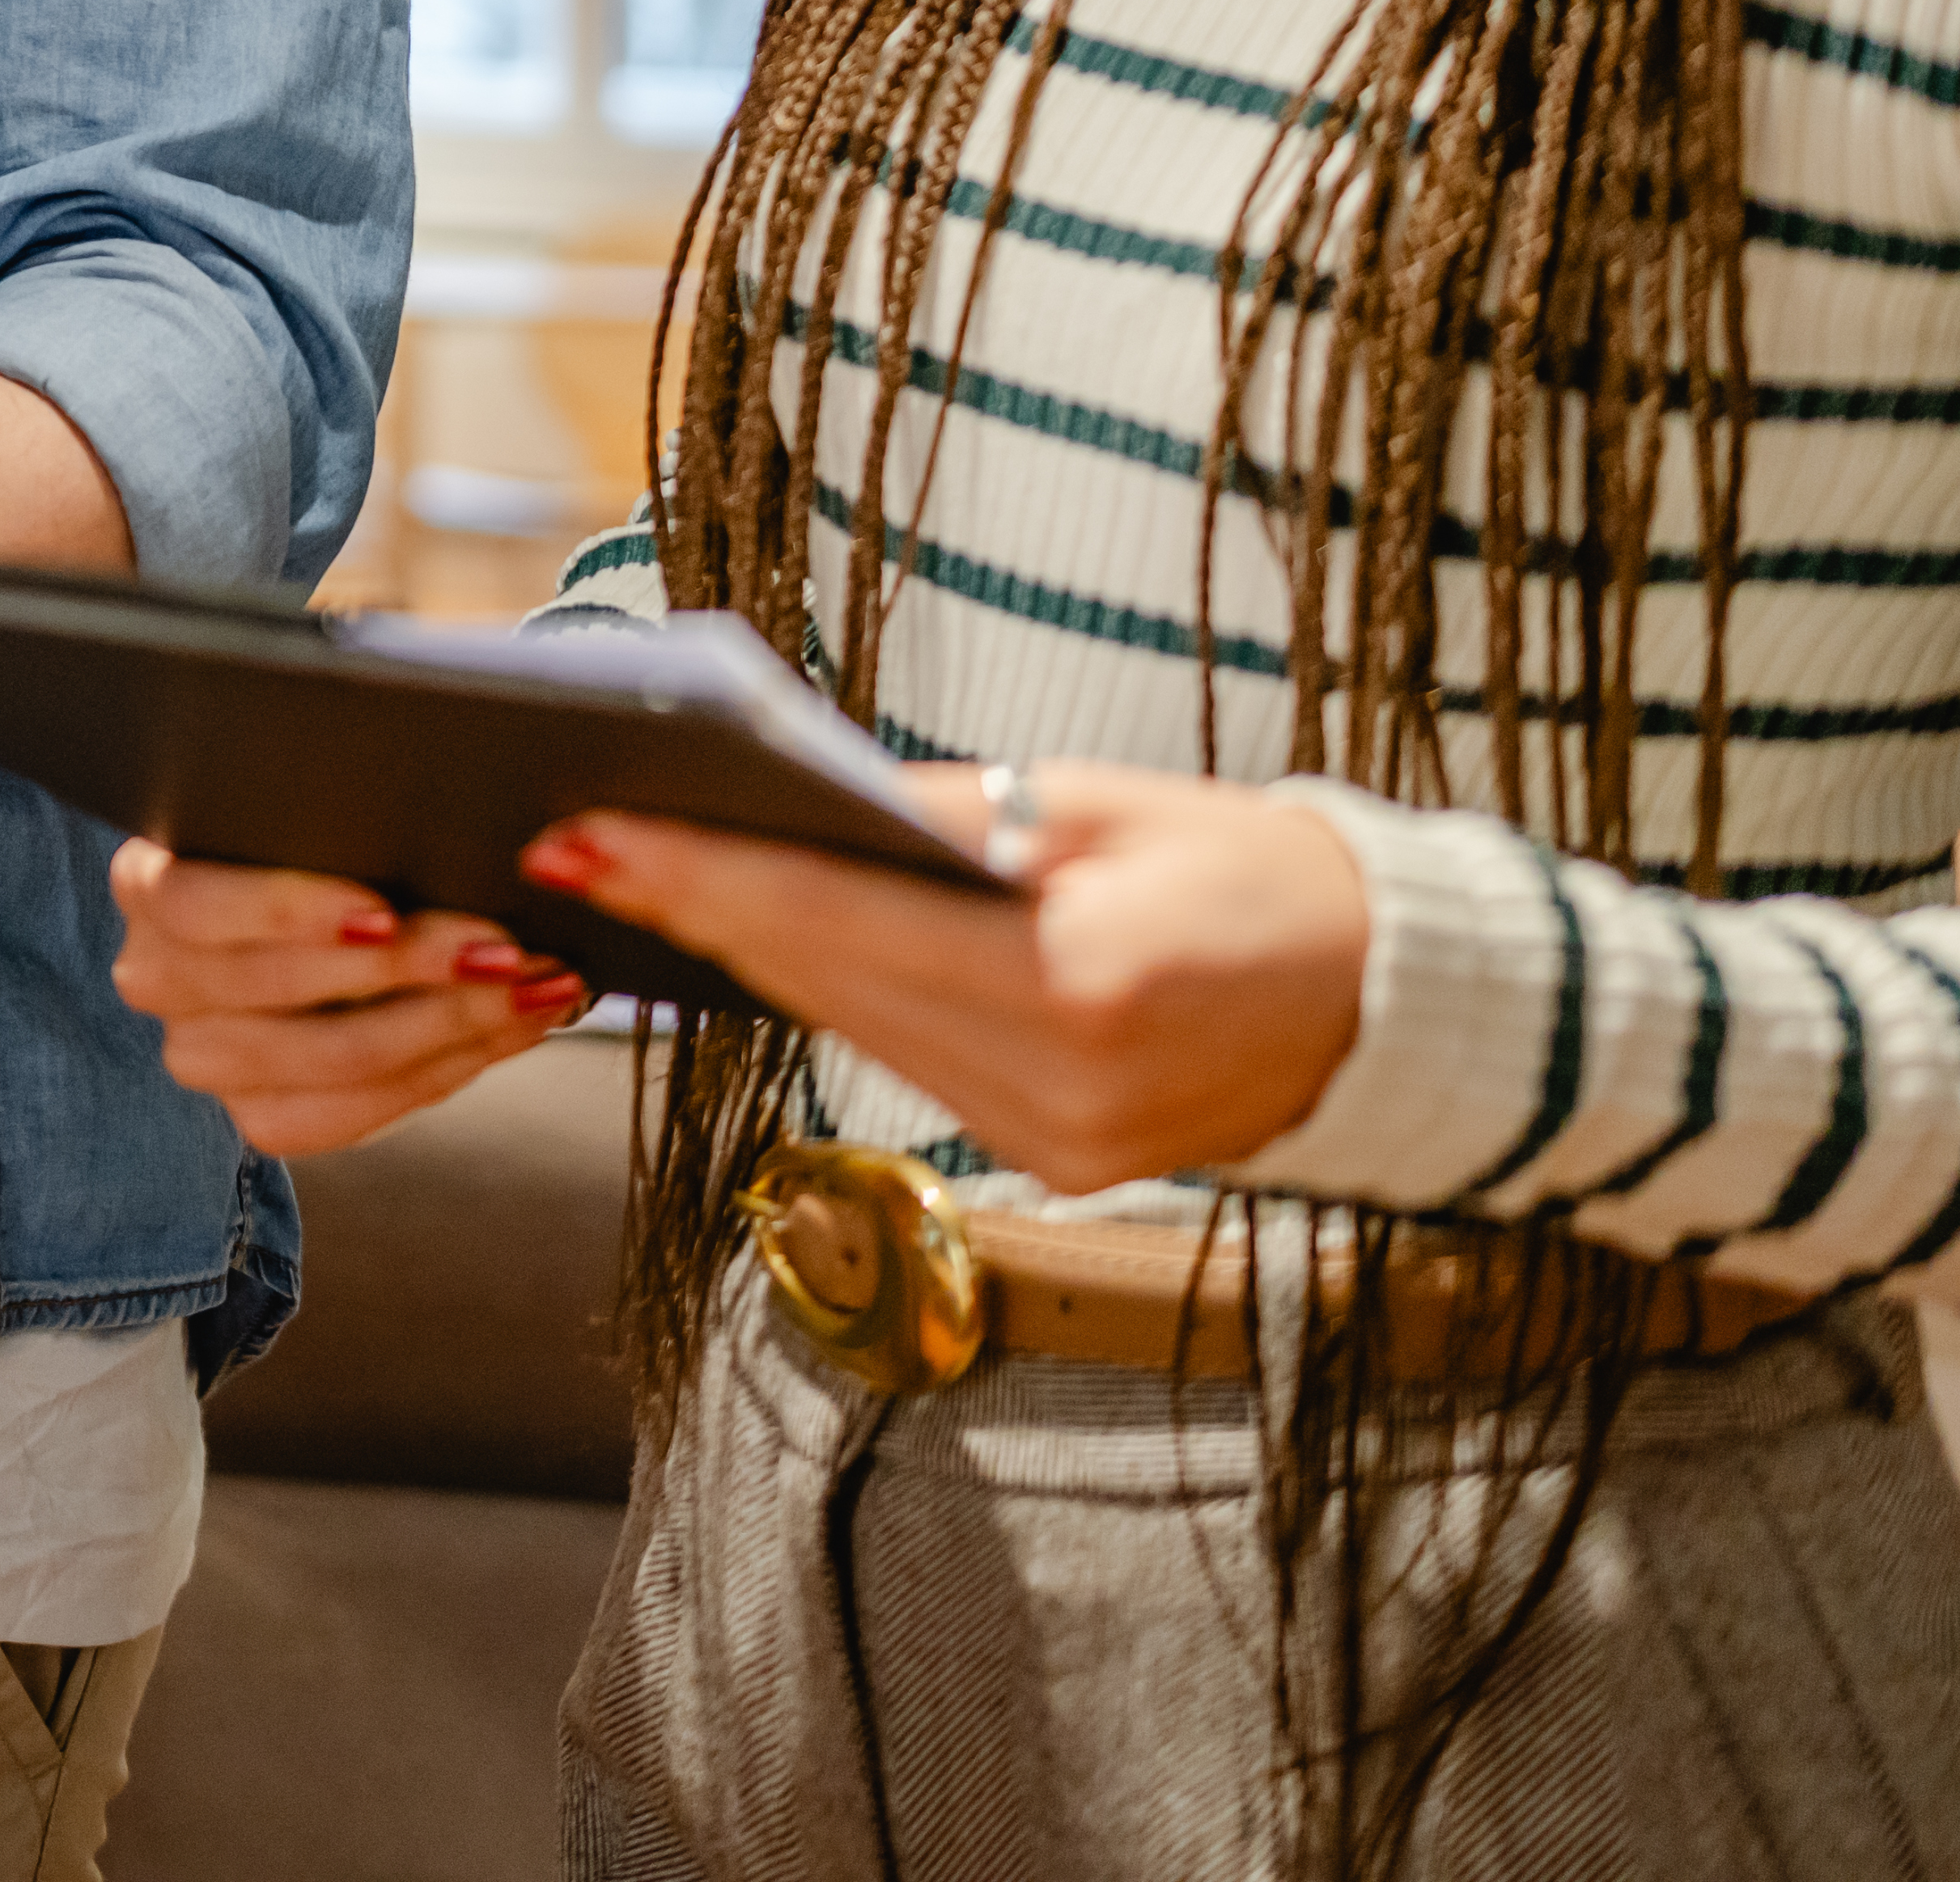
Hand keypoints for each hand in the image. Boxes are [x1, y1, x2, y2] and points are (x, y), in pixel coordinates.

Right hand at [109, 839, 587, 1155]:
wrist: (298, 932)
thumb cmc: (315, 854)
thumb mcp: (307, 819)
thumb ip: (337, 821)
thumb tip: (453, 824)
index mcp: (147, 887)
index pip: (198, 904)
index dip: (290, 910)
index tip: (382, 911)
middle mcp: (156, 978)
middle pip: (278, 986)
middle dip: (409, 967)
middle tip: (505, 947)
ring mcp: (202, 1058)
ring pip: (332, 1057)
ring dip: (449, 1022)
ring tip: (531, 989)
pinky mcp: (257, 1118)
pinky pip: (355, 1114)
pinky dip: (443, 1071)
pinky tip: (503, 1033)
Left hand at [527, 760, 1372, 1195]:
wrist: (1397, 1003)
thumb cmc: (1260, 872)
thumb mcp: (1107, 808)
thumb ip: (941, 815)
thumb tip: (785, 793)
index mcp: (1087, 986)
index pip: (845, 924)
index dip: (703, 877)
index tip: (587, 832)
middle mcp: (1065, 1091)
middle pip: (829, 987)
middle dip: (692, 909)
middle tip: (562, 839)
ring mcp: (1061, 1147)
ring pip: (853, 1033)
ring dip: (745, 957)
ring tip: (628, 878)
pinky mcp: (1058, 1166)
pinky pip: (906, 1067)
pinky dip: (833, 999)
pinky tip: (755, 940)